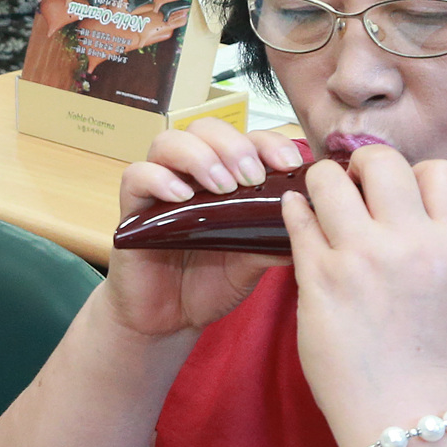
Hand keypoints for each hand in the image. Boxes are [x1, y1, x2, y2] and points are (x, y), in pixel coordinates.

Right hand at [105, 118, 303, 339]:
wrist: (170, 319)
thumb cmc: (210, 283)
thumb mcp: (251, 259)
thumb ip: (273, 237)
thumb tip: (314, 221)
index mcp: (224, 178)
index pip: (245, 139)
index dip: (268, 142)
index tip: (287, 163)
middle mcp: (190, 175)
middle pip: (205, 128)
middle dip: (233, 145)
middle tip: (251, 177)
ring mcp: (159, 189)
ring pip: (168, 141)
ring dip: (199, 156)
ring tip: (221, 186)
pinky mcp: (133, 210)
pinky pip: (135, 175)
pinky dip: (159, 178)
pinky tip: (181, 196)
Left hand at [280, 145, 446, 441]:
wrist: (403, 416)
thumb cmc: (424, 359)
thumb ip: (428, 243)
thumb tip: (392, 203)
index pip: (442, 171)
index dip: (416, 173)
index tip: (397, 191)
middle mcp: (409, 244)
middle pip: (380, 161)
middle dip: (360, 164)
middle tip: (349, 185)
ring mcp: (360, 258)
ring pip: (326, 180)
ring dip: (318, 182)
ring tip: (317, 200)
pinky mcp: (317, 277)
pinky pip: (295, 218)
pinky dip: (292, 212)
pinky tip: (296, 217)